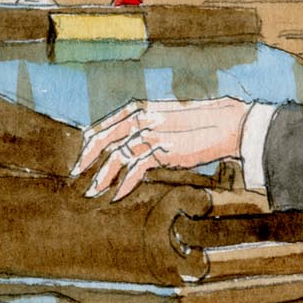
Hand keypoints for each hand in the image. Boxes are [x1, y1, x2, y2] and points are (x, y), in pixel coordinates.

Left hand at [73, 96, 249, 199]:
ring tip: (94, 191)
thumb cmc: (199, 123)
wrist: (225, 123)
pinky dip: (124, 184)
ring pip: (116, 157)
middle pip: (103, 139)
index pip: (104, 124)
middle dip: (87, 159)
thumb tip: (131, 143)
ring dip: (102, 177)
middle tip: (77, 175)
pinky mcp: (162, 149)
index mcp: (139, 107)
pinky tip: (118, 195)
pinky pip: (135, 170)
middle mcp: (141, 118)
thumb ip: (146, 126)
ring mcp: (151, 133)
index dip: (89, 141)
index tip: (82, 155)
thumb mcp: (166, 119)